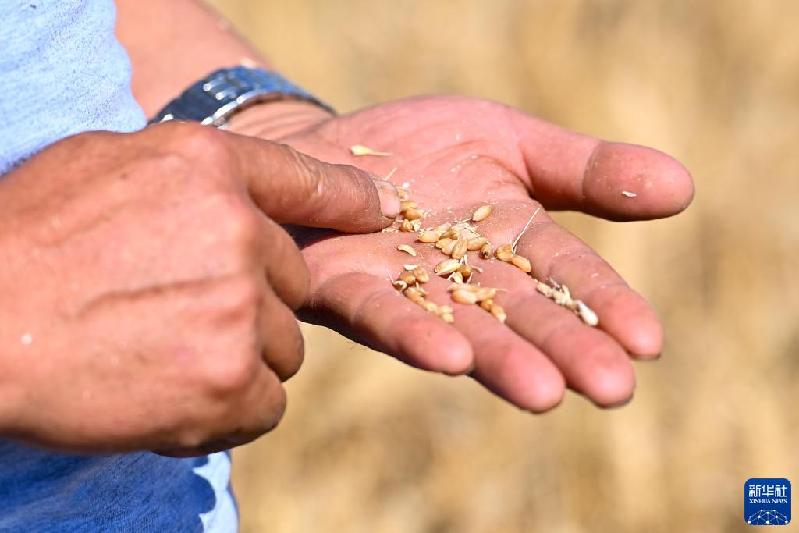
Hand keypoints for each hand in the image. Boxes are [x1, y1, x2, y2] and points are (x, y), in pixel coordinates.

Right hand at [0, 122, 396, 454]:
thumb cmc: (25, 241)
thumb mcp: (104, 168)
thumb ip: (185, 178)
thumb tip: (235, 200)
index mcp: (207, 165)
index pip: (305, 180)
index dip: (345, 201)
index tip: (376, 214)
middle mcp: (238, 230)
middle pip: (293, 284)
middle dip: (252, 304)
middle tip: (177, 315)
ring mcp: (239, 307)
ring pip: (283, 348)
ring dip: (238, 359)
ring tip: (161, 354)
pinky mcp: (229, 378)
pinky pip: (266, 403)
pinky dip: (228, 408)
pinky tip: (167, 395)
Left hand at [236, 96, 692, 410]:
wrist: (330, 148)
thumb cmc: (423, 148)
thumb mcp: (509, 140)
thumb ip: (584, 169)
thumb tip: (683, 187)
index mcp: (512, 240)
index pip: (568, 274)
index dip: (607, 305)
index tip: (648, 341)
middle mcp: (464, 277)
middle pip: (521, 313)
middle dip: (565, 349)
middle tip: (613, 388)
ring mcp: (406, 288)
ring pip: (458, 326)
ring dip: (500, 358)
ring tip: (543, 392)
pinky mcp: (346, 288)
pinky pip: (378, 312)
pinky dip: (412, 334)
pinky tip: (448, 355)